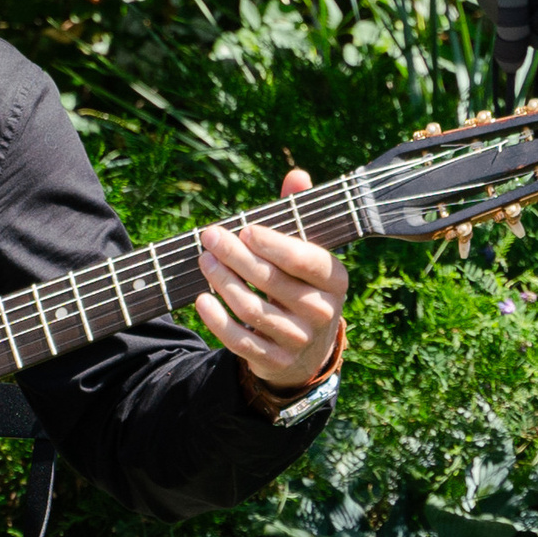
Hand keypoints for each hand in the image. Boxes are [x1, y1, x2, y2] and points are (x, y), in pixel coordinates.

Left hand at [197, 169, 348, 388]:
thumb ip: (298, 214)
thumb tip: (297, 175)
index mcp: (335, 279)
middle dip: (235, 256)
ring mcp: (300, 340)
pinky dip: (217, 319)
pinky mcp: (276, 361)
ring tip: (204, 260)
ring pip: (252, 308)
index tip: (244, 229)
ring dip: (222, 281)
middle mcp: (323, 312)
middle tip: (210, 236)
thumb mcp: (306, 253)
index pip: (304, 259)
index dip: (272, 244)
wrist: (308, 349)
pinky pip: (240, 340)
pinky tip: (201, 299)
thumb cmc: (301, 284)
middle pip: (271, 281)